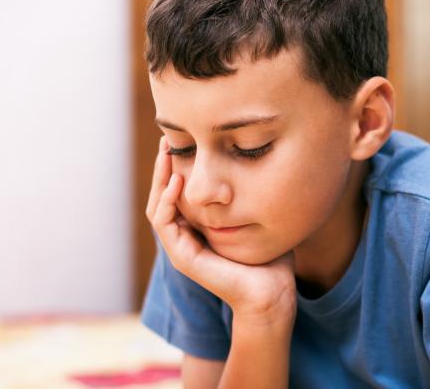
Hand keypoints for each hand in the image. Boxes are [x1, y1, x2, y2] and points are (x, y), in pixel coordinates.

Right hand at [145, 137, 296, 323]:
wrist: (271, 292)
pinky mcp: (182, 257)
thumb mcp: (257, 217)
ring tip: (166, 152)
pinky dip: (167, 200)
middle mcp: (186, 238)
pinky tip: (177, 180)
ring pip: (157, 207)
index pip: (177, 194)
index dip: (176, 167)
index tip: (183, 140)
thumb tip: (259, 166)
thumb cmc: (271, 258)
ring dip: (160, 179)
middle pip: (163, 196)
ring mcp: (181, 248)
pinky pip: (165, 223)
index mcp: (198, 230)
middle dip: (163, 167)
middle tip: (166, 138)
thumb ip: (249, 197)